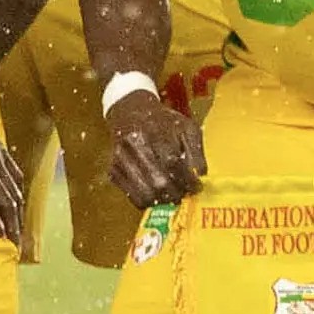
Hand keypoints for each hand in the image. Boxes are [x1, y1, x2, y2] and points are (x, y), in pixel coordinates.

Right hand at [103, 87, 204, 207]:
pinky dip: (148, 201)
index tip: (197, 187)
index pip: (173, 164)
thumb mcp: (186, 127)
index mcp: (155, 132)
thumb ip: (196, 151)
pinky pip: (132, 196)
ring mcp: (121, 159)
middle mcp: (134, 145)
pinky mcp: (113, 170)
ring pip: (144, 193)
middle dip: (176, 193)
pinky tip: (157, 195)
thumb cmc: (163, 122)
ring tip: (172, 196)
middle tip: (185, 194)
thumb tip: (200, 176)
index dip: (187, 180)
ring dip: (163, 201)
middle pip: (158, 182)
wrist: (131, 113)